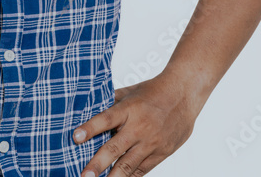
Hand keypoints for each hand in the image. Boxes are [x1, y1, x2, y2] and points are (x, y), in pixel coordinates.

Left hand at [72, 69, 205, 176]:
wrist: (184, 95)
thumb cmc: (154, 91)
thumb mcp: (130, 92)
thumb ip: (110, 103)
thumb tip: (88, 110)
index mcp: (129, 109)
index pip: (106, 119)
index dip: (90, 128)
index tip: (75, 137)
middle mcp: (139, 127)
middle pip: (115, 148)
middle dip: (98, 164)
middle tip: (85, 175)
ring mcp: (151, 143)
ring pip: (128, 165)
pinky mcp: (161, 153)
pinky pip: (142, 170)